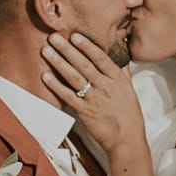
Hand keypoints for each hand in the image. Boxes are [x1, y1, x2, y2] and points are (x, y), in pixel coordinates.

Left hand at [40, 30, 146, 163]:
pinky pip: (67, 96)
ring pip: (74, 77)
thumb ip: (123, 73)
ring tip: (46, 51)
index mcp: (117, 80)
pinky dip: (56, 86)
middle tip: (54, 37)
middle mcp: (106, 87)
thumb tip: (120, 56)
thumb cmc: (129, 117)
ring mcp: (94, 99)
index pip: (101, 58)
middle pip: (84, 64)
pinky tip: (46, 76)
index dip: (86, 46)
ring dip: (58, 62)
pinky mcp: (85, 111)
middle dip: (67, 49)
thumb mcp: (130, 91)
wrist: (127, 140)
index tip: (75, 35)